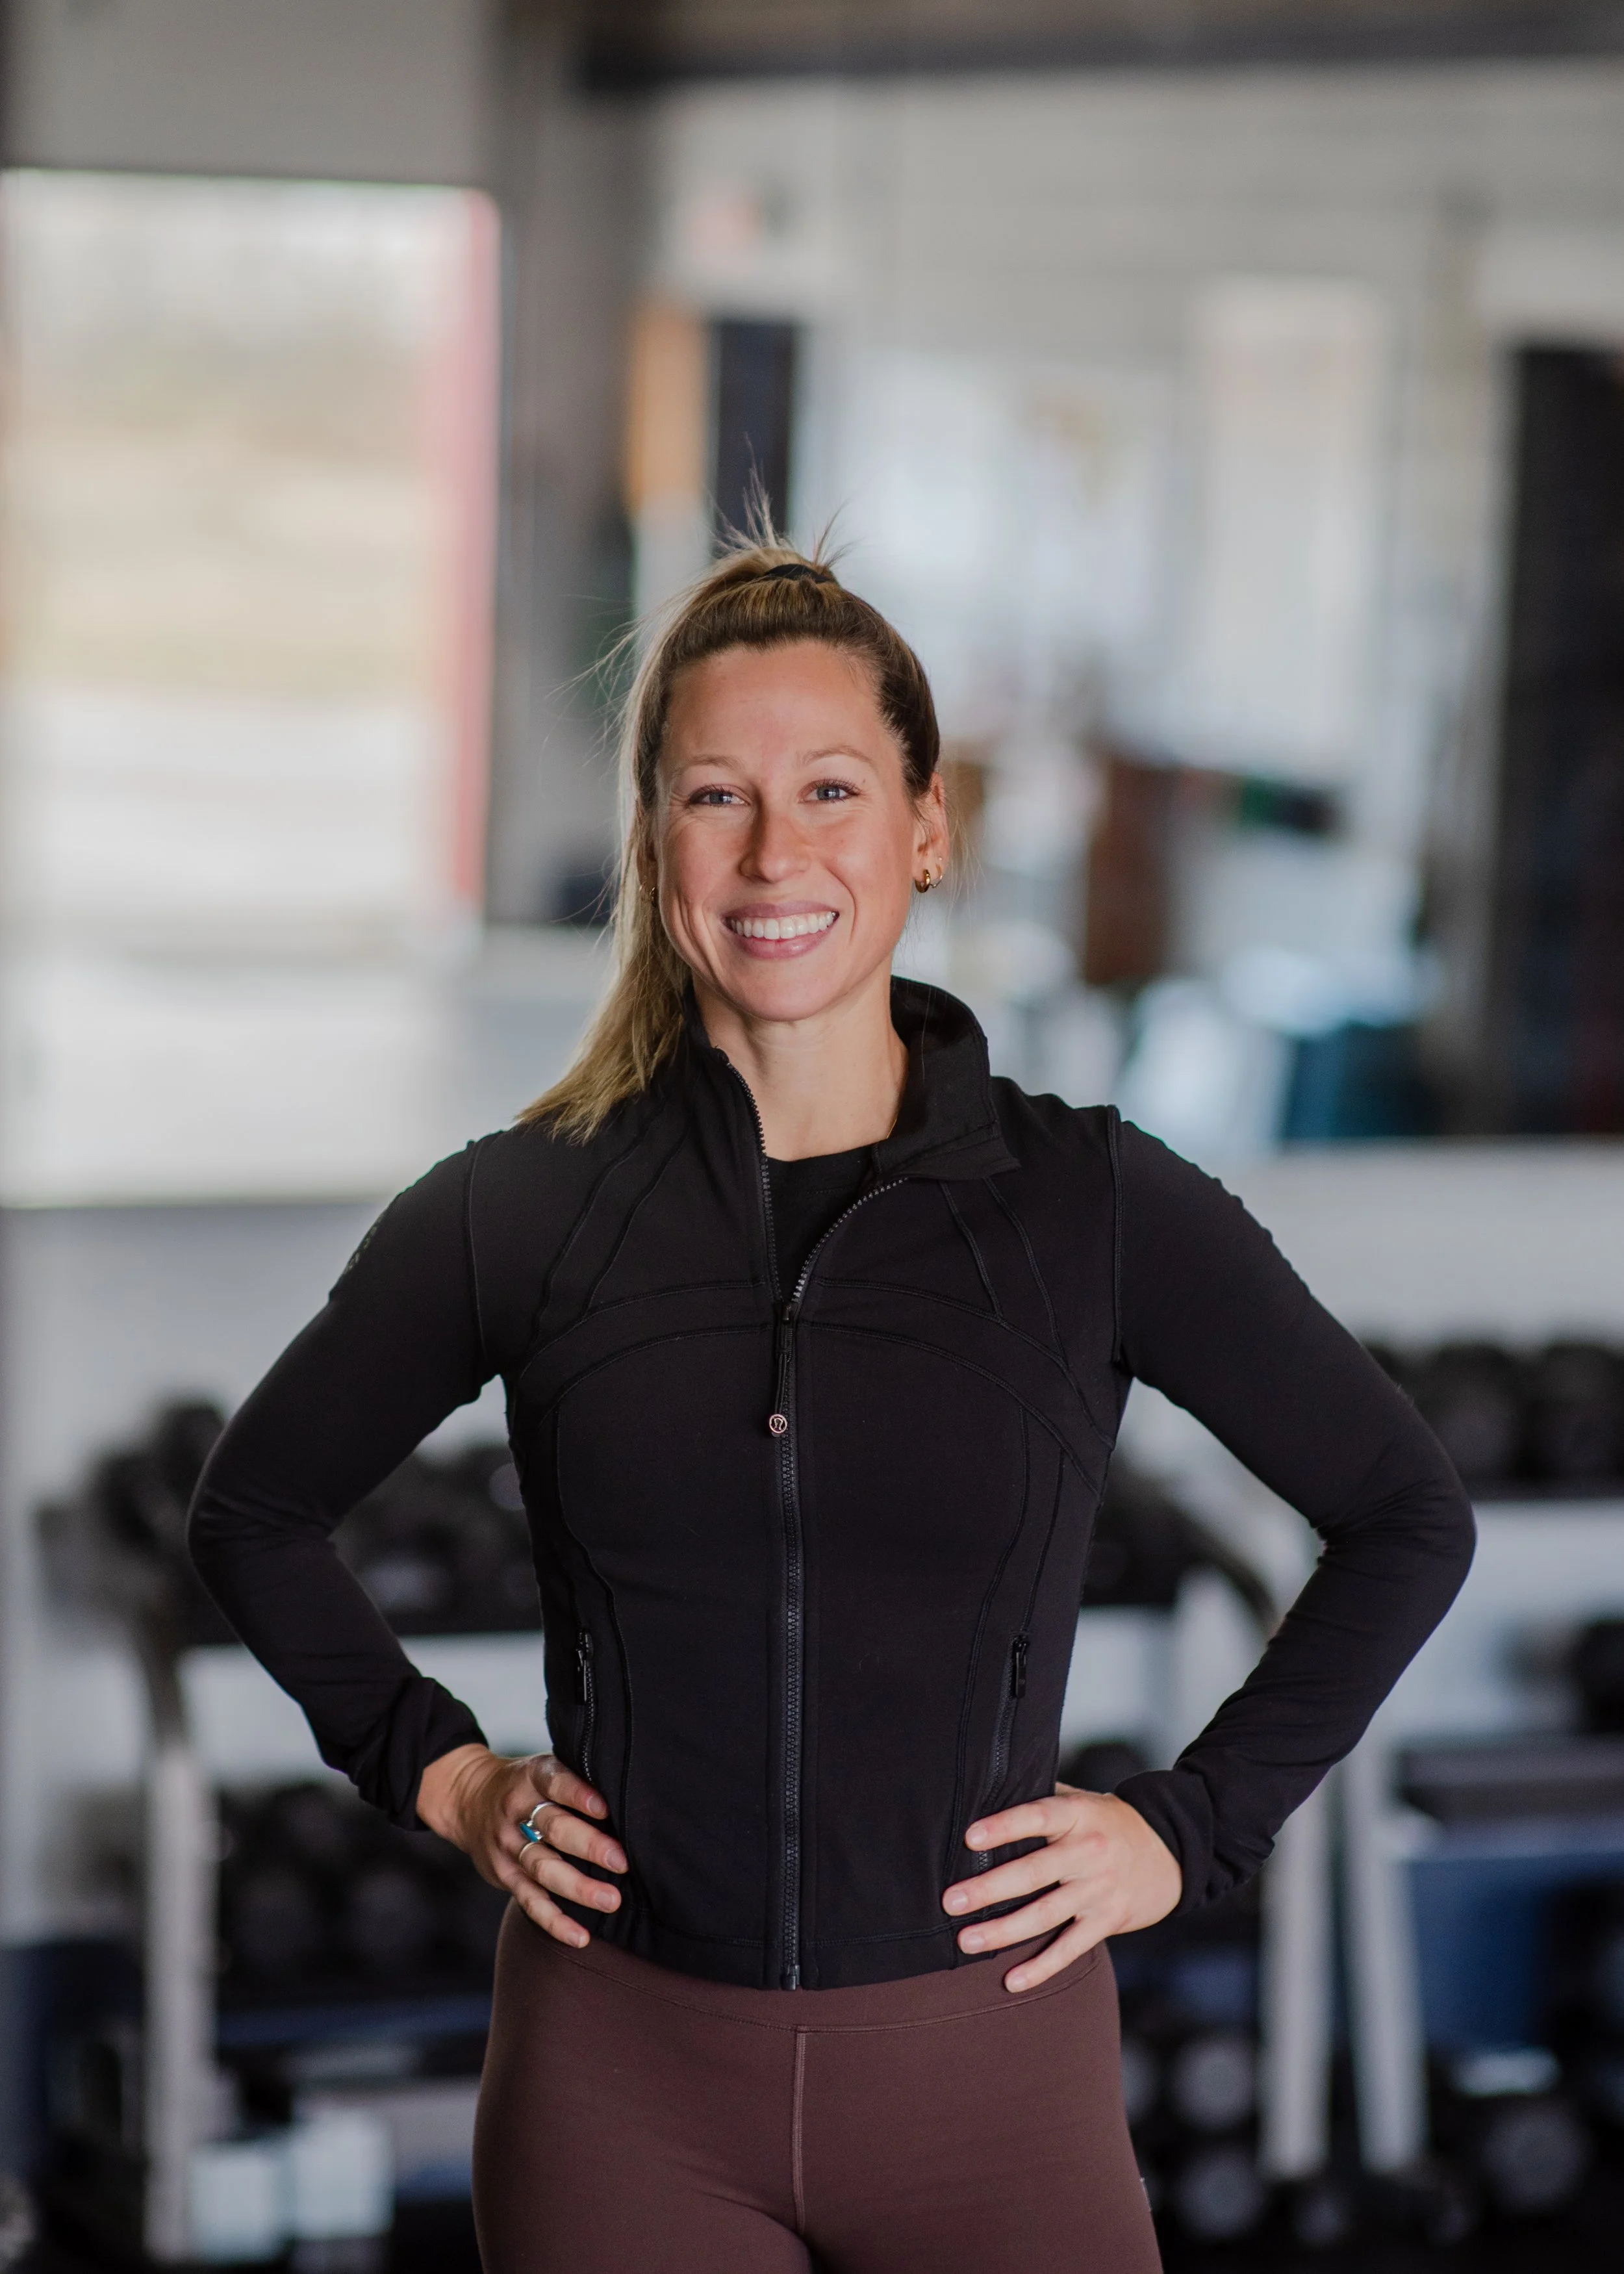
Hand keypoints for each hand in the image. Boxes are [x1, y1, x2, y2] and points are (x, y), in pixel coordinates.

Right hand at [416, 1743, 625, 1947]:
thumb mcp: (541, 1769)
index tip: (604, 1808)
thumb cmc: (525, 1786)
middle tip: (621, 1861)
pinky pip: (530, 1901)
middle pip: (553, 1829)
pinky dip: (555, 1921)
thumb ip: (574, 1780)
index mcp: (531, 1778)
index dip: (577, 1794)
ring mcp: (508, 1846)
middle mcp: (517, 1811)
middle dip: (589, 1846)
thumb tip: (627, 1799)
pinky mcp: (505, 1876)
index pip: (553, 1782)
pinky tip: (580, 1936)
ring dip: (578, 1887)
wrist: (468, 1800)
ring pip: (543, 1868)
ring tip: (610, 1900)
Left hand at [941, 1782, 1180, 1992]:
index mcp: (1079, 1815)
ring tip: (967, 1941)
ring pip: (1046, 1914)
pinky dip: (1042, 1967)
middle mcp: (1089, 1852)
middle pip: (1034, 1872)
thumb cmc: (1107, 1822)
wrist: (1169, 1851)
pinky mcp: (1107, 1920)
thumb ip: (1042, 1799)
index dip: (1004, 1826)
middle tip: (951, 1901)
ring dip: (1004, 1931)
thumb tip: (986, 1791)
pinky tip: (1012, 1980)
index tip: (969, 1839)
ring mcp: (1100, 1889)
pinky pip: (1071, 1947)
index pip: (1038, 1816)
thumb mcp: (1081, 1801)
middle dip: (989, 1889)